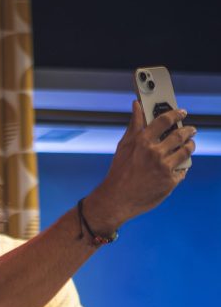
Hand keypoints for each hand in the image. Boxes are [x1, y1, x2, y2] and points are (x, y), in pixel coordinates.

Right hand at [86, 102, 195, 230]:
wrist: (117, 200)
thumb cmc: (119, 173)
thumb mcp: (123, 146)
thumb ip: (134, 125)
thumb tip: (136, 106)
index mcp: (143, 142)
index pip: (165, 120)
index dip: (176, 114)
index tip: (181, 113)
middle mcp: (155, 153)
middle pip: (180, 135)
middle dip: (188, 130)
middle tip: (190, 130)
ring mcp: (164, 168)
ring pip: (186, 151)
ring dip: (190, 146)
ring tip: (188, 145)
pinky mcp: (170, 182)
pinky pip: (183, 170)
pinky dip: (182, 167)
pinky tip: (178, 166)